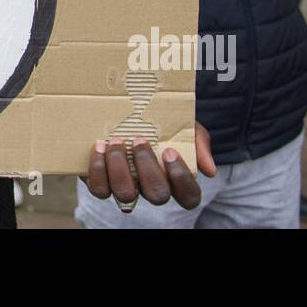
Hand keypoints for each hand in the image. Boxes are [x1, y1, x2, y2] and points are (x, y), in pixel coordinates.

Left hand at [82, 122, 214, 210]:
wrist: (131, 110)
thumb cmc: (164, 123)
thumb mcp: (186, 126)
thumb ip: (198, 143)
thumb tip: (208, 170)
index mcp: (175, 180)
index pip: (189, 196)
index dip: (181, 179)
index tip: (169, 151)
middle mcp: (151, 189)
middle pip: (156, 195)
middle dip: (147, 166)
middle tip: (139, 140)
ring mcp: (127, 188)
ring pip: (125, 194)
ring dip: (119, 167)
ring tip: (116, 141)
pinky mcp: (102, 182)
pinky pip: (99, 188)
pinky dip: (97, 168)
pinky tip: (99, 146)